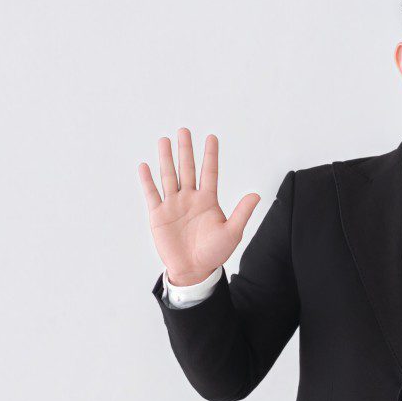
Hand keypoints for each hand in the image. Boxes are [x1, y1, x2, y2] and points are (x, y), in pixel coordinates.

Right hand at [138, 130, 260, 287]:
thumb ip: (242, 212)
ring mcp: (173, 205)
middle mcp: (190, 198)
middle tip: (184, 130)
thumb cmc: (214, 253)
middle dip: (186, 150)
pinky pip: (152, 194)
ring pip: (169, 176)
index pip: (209, 172)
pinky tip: (145, 165)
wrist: (194, 270)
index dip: (210, 155)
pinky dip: (148, 180)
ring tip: (165, 140)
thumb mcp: (232, 232)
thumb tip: (256, 194)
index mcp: (208, 200)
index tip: (211, 137)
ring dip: (166, 158)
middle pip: (187, 169)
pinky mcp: (159, 214)